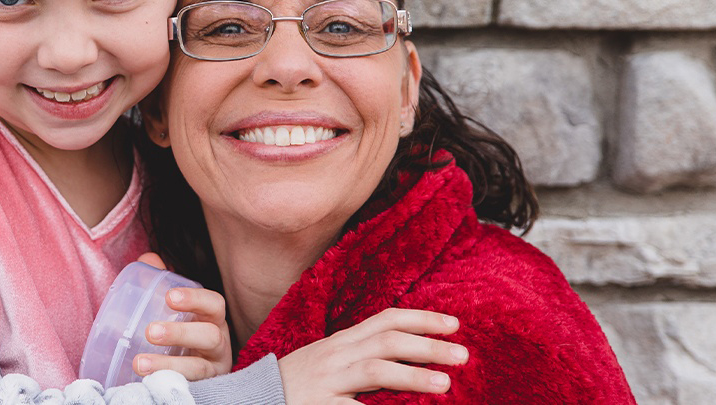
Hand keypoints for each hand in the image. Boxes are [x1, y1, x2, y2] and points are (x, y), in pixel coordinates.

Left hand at [131, 253, 232, 380]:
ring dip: (168, 364)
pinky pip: (193, 390)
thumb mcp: (174, 309)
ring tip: (139, 363)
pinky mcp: (205, 391)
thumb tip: (148, 259)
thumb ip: (162, 282)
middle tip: (151, 331)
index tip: (169, 297)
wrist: (188, 374)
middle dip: (180, 333)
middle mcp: (218, 343)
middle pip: (209, 336)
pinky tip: (150, 384)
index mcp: (211, 319)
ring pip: (199, 368)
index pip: (213, 304)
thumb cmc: (181, 335)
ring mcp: (213, 371)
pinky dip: (172, 385)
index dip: (195, 299)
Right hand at [278, 307, 467, 403]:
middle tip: (462, 354)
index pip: (386, 320)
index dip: (422, 319)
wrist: (253, 398)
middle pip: (387, 341)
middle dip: (428, 345)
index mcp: (342, 342)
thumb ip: (362, 352)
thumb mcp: (329, 359)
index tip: (453, 324)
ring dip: (412, 375)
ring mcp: (327, 381)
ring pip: (375, 371)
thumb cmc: (298, 382)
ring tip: (444, 383)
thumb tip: (407, 351)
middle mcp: (335, 355)